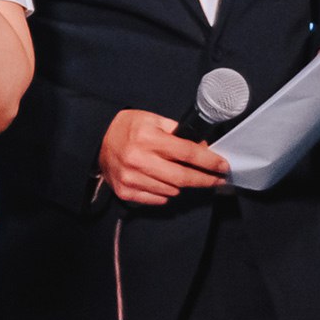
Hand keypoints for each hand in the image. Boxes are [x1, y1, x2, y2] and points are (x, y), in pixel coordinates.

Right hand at [98, 108, 227, 205]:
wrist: (96, 139)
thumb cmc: (128, 128)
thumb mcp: (153, 120)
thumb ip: (178, 133)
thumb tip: (203, 150)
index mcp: (148, 138)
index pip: (188, 153)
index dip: (210, 162)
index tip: (223, 166)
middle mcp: (138, 159)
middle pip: (183, 178)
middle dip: (205, 180)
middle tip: (217, 180)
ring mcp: (131, 178)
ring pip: (171, 191)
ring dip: (181, 185)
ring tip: (179, 175)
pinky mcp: (125, 191)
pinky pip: (157, 199)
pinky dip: (165, 193)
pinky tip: (161, 182)